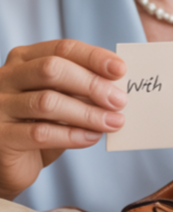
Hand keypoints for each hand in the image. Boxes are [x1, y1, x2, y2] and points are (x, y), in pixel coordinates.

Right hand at [0, 40, 126, 200]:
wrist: (8, 162)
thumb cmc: (41, 125)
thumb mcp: (63, 101)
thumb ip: (83, 91)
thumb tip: (119, 89)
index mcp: (25, 60)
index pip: (62, 49)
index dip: (94, 57)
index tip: (121, 69)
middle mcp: (8, 77)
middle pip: (53, 70)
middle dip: (92, 84)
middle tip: (120, 101)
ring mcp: (0, 106)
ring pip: (47, 102)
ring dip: (88, 113)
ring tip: (113, 122)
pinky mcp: (1, 136)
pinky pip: (39, 133)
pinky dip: (71, 135)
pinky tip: (92, 138)